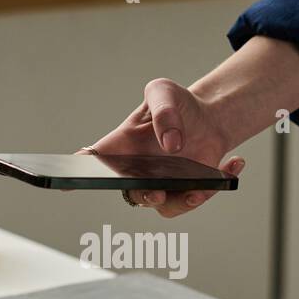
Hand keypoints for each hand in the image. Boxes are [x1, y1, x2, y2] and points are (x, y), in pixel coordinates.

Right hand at [80, 78, 244, 218]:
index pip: (91, 163)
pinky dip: (218, 184)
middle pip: (130, 192)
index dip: (74, 175)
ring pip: (165, 205)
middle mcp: (137, 171)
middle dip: (143, 195)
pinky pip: (196, 198)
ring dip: (186, 199)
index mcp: (121, 146)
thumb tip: (171, 144)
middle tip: (157, 190)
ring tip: (207, 184)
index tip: (64, 182)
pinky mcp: (187, 191)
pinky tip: (234, 162)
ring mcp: (162, 185)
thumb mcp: (163, 92)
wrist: (208, 116)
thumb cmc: (176, 104)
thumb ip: (163, 111)